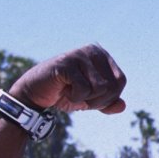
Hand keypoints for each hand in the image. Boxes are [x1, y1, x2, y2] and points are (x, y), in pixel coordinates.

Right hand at [10, 44, 126, 114]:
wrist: (36, 93)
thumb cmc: (66, 94)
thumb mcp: (91, 101)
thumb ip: (109, 103)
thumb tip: (122, 106)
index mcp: (102, 56)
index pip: (120, 81)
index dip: (109, 97)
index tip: (92, 97)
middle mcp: (94, 51)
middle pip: (112, 86)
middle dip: (97, 100)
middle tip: (79, 95)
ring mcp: (80, 55)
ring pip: (100, 88)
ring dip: (85, 99)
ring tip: (71, 91)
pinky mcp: (67, 63)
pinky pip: (84, 89)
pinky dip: (74, 97)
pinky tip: (63, 88)